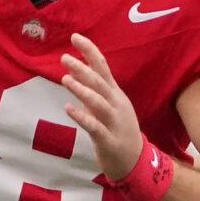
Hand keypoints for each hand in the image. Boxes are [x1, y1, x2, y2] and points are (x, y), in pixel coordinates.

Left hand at [60, 33, 142, 181]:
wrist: (135, 162)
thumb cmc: (118, 131)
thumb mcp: (107, 107)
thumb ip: (93, 90)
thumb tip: (75, 72)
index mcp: (115, 94)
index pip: (103, 67)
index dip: (90, 51)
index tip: (75, 37)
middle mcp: (116, 105)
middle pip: (100, 83)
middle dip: (83, 69)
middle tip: (64, 58)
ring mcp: (114, 122)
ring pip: (99, 103)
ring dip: (82, 90)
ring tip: (65, 80)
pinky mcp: (109, 140)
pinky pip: (95, 127)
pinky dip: (82, 117)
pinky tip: (68, 108)